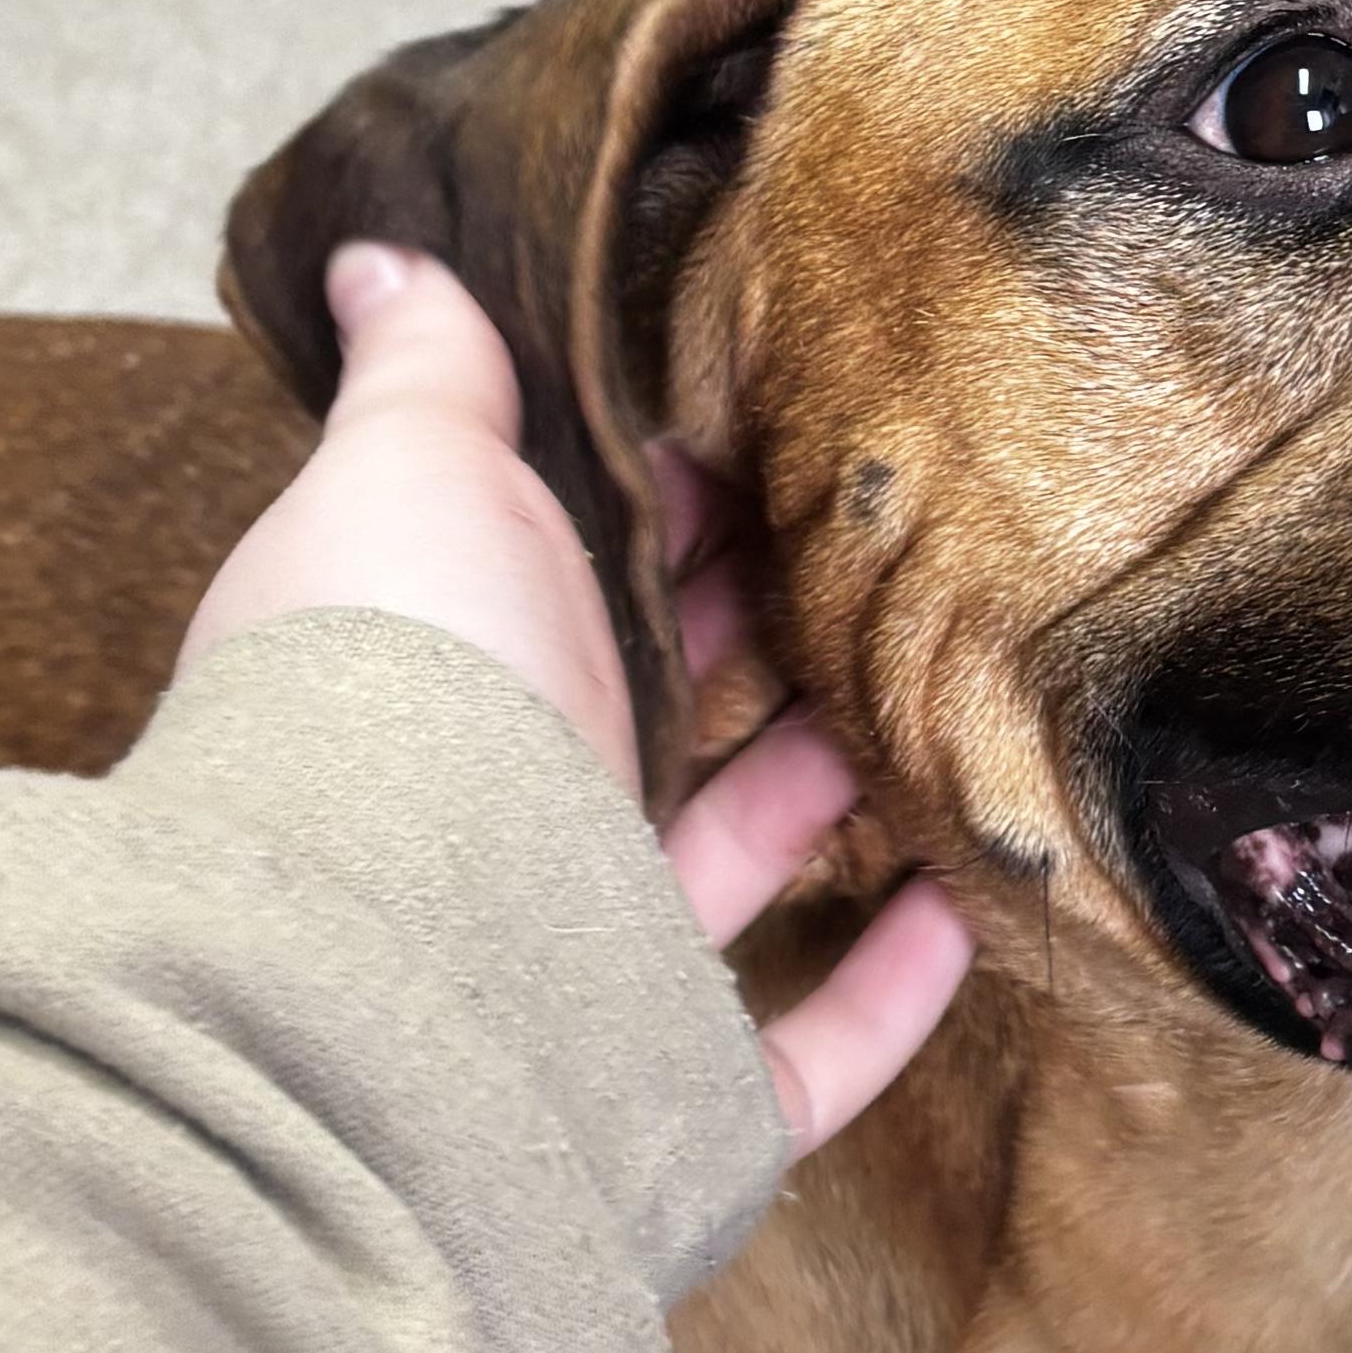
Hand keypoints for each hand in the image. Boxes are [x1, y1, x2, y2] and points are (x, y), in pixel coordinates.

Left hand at [183, 240, 971, 1151]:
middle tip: (896, 546)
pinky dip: (896, 980)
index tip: (774, 439)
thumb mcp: (410, 472)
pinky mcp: (677, 1098)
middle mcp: (500, 816)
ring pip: (733, 864)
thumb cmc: (398, 685)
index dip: (661, 503)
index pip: (564, 570)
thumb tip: (376, 255)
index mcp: (446, 664)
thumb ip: (427, 373)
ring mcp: (586, 969)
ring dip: (836, 789)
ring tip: (955, 695)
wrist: (384, 970)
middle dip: (760, 635)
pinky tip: (975, 899)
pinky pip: (812, 1045)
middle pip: (656, 713)